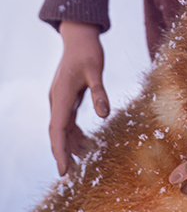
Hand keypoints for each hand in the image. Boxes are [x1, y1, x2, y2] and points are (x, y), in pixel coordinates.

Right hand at [49, 21, 109, 174]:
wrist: (79, 35)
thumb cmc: (88, 51)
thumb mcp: (96, 70)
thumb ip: (99, 92)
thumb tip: (104, 116)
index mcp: (62, 95)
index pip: (58, 129)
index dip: (60, 151)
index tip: (63, 171)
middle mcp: (57, 99)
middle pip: (57, 132)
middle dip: (63, 153)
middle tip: (71, 175)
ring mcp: (60, 98)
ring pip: (62, 127)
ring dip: (71, 144)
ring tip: (84, 161)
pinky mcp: (66, 96)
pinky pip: (68, 120)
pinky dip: (75, 133)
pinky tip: (85, 142)